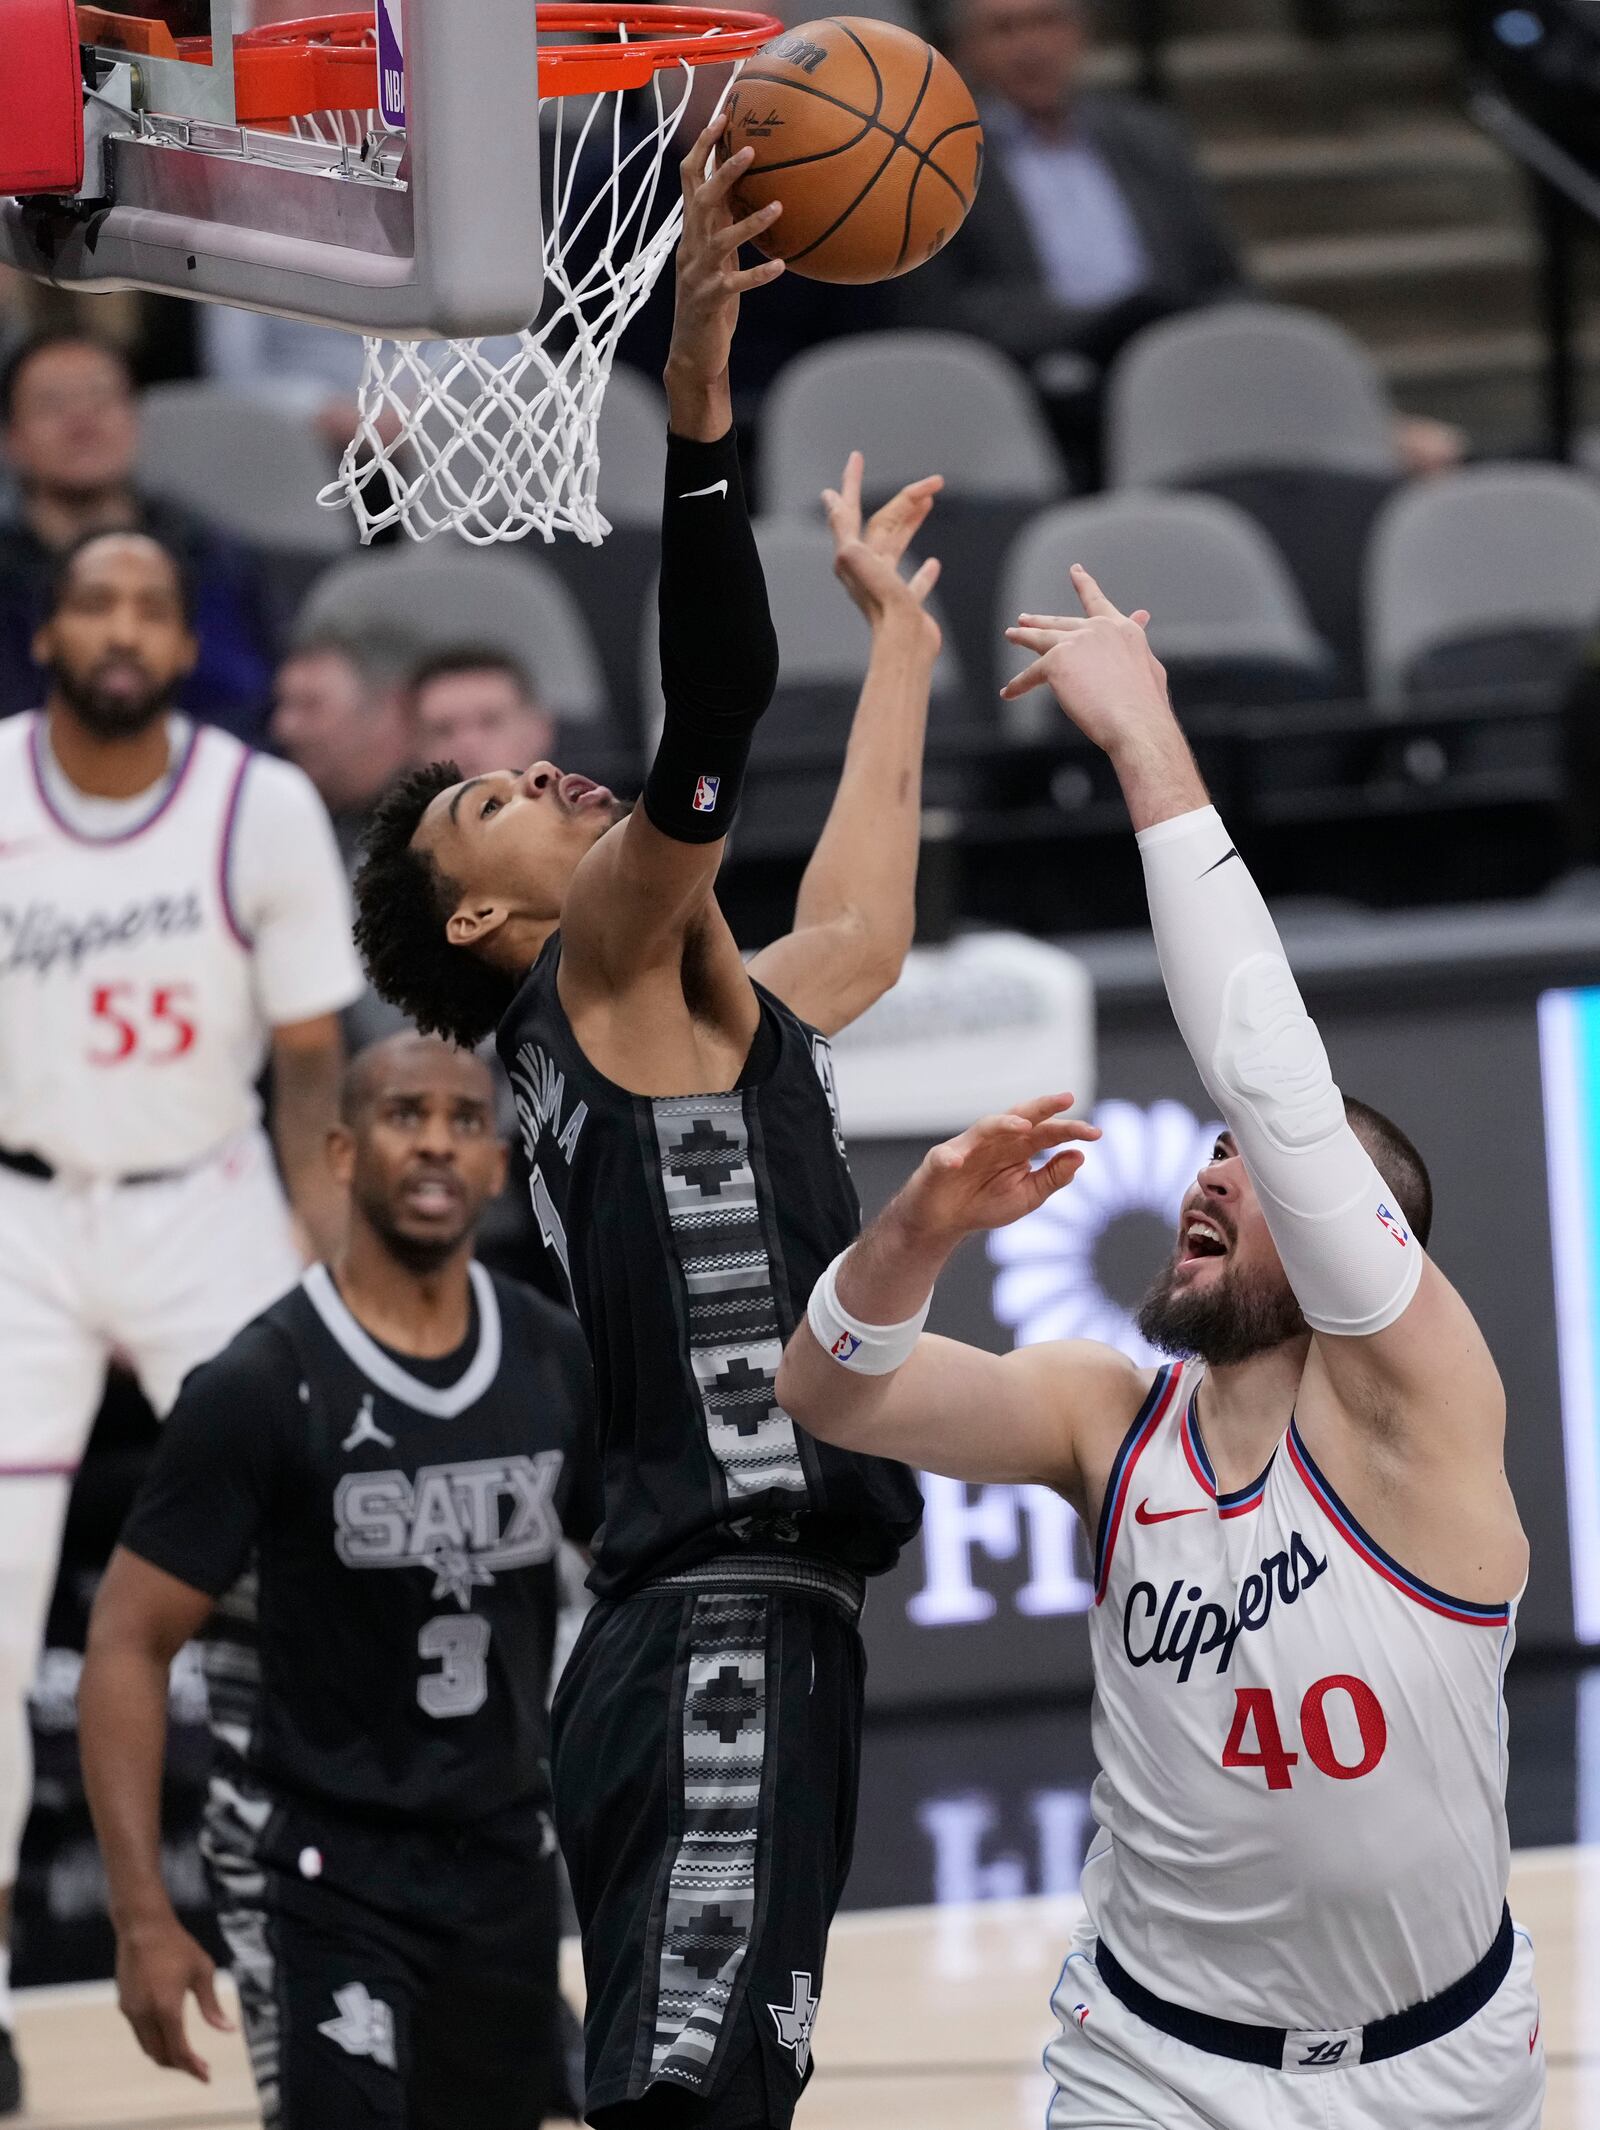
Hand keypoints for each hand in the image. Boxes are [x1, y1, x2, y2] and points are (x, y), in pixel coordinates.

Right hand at [116, 1913, 232, 2081]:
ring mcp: (130, 2011)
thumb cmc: (178, 1945)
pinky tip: (168, 2035)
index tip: (206, 2076)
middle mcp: (144, 2015)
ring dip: (165, 2056)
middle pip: (160, 2055)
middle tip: (199, 2068)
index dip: (193, 2067)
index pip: (179, 2050)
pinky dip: (154, 2041)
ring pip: (147, 2047)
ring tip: (185, 2057)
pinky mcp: (124, 2005)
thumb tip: (228, 2030)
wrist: (142, 1927)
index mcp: (166, 2008)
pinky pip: (139, 2033)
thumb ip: (212, 2005)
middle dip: (180, 2066)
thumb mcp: (202, 1971)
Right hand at [664, 114, 784, 426]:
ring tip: (779, 207)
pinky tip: (780, 267)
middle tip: (751, 149)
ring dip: (749, 222)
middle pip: (701, 199)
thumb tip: (760, 190)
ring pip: (720, 240)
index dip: (705, 147)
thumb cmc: (713, 301)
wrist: (691, 352)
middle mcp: (691, 247)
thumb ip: (730, 225)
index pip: (691, 179)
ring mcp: (698, 275)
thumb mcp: (721, 257)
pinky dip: (757, 275)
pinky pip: (735, 284)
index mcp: (693, 232)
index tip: (724, 116)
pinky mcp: (710, 301)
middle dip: (723, 172)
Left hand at [824, 452, 943, 647]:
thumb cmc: (881, 603)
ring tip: (929, 504)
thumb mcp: (854, 559)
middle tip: (930, 482)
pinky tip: (933, 564)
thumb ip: (844, 531)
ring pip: (899, 545)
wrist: (902, 644)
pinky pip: (914, 583)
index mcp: (851, 555)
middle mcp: (866, 568)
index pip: (851, 510)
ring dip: (913, 522)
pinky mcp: (905, 605)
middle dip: (904, 500)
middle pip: (883, 523)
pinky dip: (923, 572)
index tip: (855, 457)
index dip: (851, 482)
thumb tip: (833, 504)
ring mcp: (886, 586)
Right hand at [897, 1094, 1099, 1242]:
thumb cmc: (985, 1203)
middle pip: (1022, 1116)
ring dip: (1004, 1123)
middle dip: (1043, 1106)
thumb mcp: (1027, 1196)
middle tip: (1067, 1098)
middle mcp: (997, 1141)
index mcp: (1020, 1148)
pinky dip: (952, 1158)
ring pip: (987, 1126)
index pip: (1049, 1133)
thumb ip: (1052, 1177)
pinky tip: (958, 1163)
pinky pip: (946, 1156)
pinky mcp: (941, 1160)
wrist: (944, 1221)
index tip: (1097, 1134)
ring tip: (1023, 1126)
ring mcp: (968, 1147)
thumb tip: (1080, 1155)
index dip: (1071, 1130)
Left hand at [1001, 564, 1170, 756]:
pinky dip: (1019, 685)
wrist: (1137, 723)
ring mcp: (1076, 643)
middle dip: (1041, 621)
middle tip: (1024, 619)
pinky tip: (1009, 692)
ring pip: (1041, 638)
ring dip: (1024, 636)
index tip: (1075, 570)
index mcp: (1122, 629)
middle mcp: (1098, 629)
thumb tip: (1141, 620)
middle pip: (1061, 623)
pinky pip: (1031, 675)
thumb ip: (1139, 643)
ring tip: (1011, 634)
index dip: (1085, 585)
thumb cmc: (1146, 706)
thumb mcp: (1149, 667)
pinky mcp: (1056, 662)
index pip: (1098, 602)